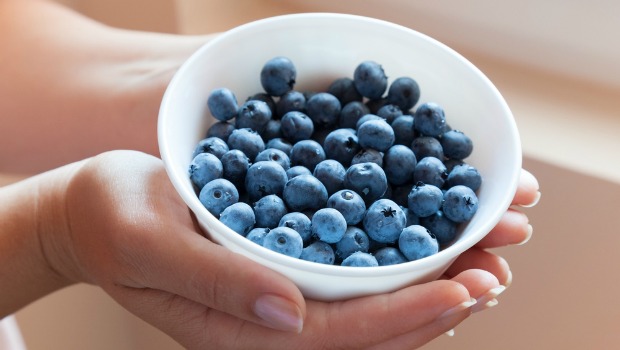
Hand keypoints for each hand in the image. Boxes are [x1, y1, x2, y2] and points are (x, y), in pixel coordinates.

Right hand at [50, 150, 536, 348]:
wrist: (91, 211)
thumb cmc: (109, 221)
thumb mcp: (147, 243)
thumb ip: (214, 281)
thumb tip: (288, 314)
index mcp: (237, 331)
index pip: (338, 337)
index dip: (405, 313)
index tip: (463, 286)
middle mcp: (267, 325)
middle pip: (368, 328)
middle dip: (438, 301)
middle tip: (496, 268)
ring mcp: (276, 301)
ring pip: (369, 305)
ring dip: (429, 281)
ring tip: (484, 255)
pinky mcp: (280, 271)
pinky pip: (351, 276)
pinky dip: (398, 261)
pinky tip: (432, 242)